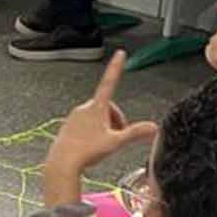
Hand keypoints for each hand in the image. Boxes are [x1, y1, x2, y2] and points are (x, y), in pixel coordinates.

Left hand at [44, 52, 157, 178]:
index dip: (116, 67)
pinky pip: (87, 124)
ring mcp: (75, 116)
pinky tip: (91, 145)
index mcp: (96, 107)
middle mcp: (84, 108)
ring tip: (103, 143)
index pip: (110, 82)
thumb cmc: (85, 151)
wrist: (62, 163)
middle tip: (117, 136)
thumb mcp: (115, 142)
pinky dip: (94, 131)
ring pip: (98, 116)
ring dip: (106, 126)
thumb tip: (153, 128)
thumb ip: (135, 133)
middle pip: (108, 107)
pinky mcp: (69, 125)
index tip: (120, 54)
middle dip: (116, 119)